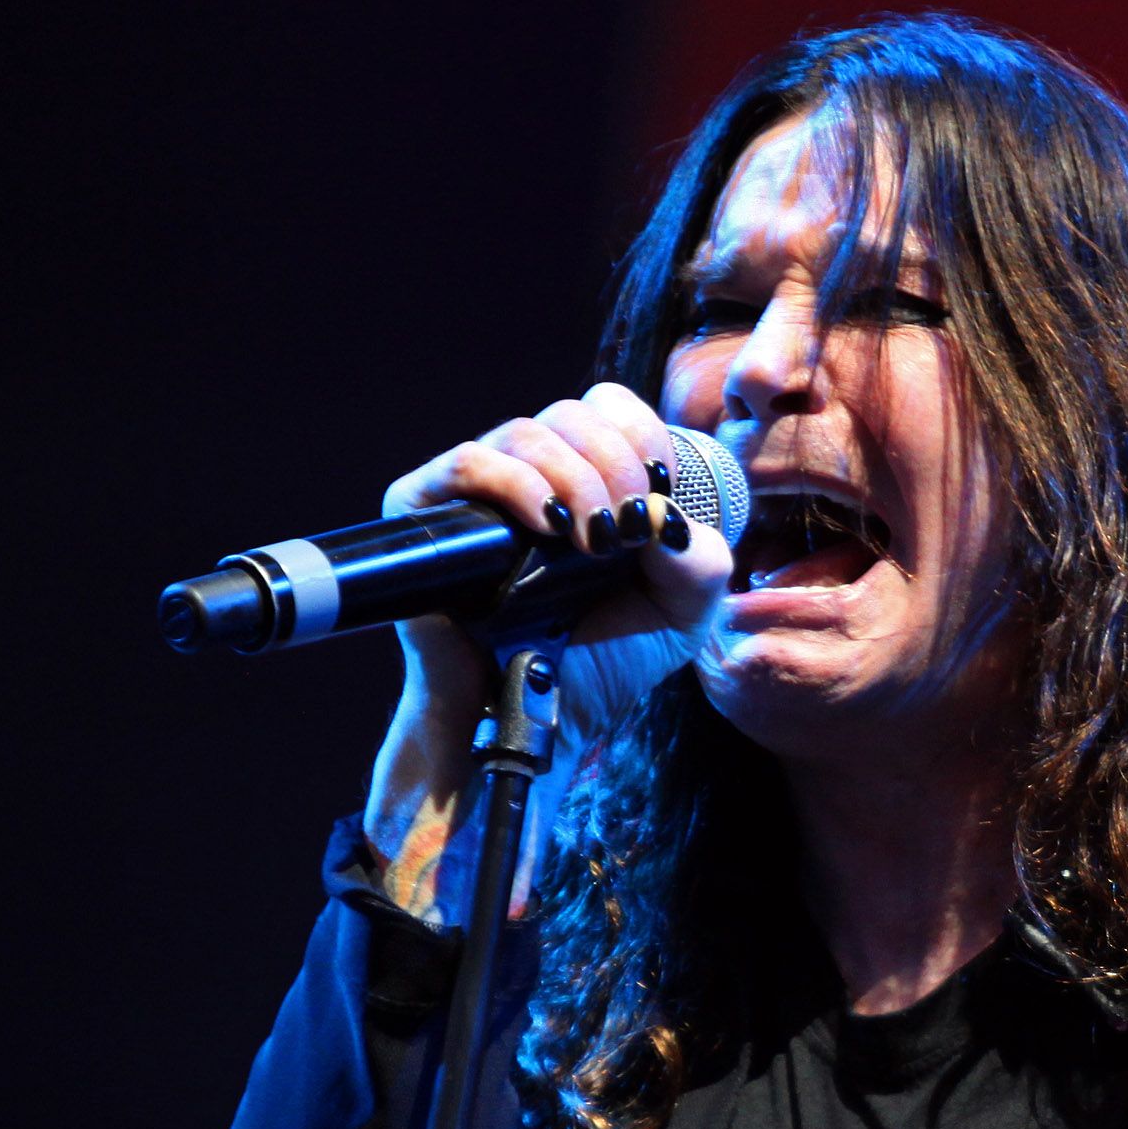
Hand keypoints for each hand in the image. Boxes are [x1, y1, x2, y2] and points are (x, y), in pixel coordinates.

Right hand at [364, 381, 733, 915]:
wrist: (542, 721)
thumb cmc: (603, 663)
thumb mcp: (683, 612)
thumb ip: (702, 559)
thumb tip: (663, 515)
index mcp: (584, 478)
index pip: (607, 407)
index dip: (641, 434)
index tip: (661, 488)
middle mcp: (529, 473)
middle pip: (571, 414)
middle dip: (614, 466)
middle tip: (624, 535)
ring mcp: (476, 490)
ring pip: (525, 433)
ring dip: (574, 480)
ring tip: (592, 543)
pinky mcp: (426, 512)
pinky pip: (468, 463)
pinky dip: (517, 485)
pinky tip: (547, 527)